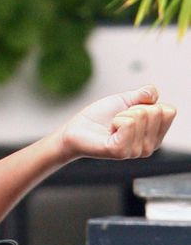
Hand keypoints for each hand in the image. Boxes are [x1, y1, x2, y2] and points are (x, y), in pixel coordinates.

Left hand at [57, 85, 175, 162]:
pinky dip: (116, 120)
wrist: (76, 128)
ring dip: (122, 114)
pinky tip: (110, 130)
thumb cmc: (99, 117)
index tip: (131, 110)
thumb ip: (143, 95)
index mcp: (154, 135)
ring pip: (141, 115)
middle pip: (156, 111)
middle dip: (133, 108)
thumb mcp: (124, 101)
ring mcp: (136, 151)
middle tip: (118, 118)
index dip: (147, 104)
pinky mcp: (120, 151)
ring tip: (112, 125)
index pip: (168, 111)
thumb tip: (153, 92)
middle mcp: (149, 146)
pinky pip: (128, 124)